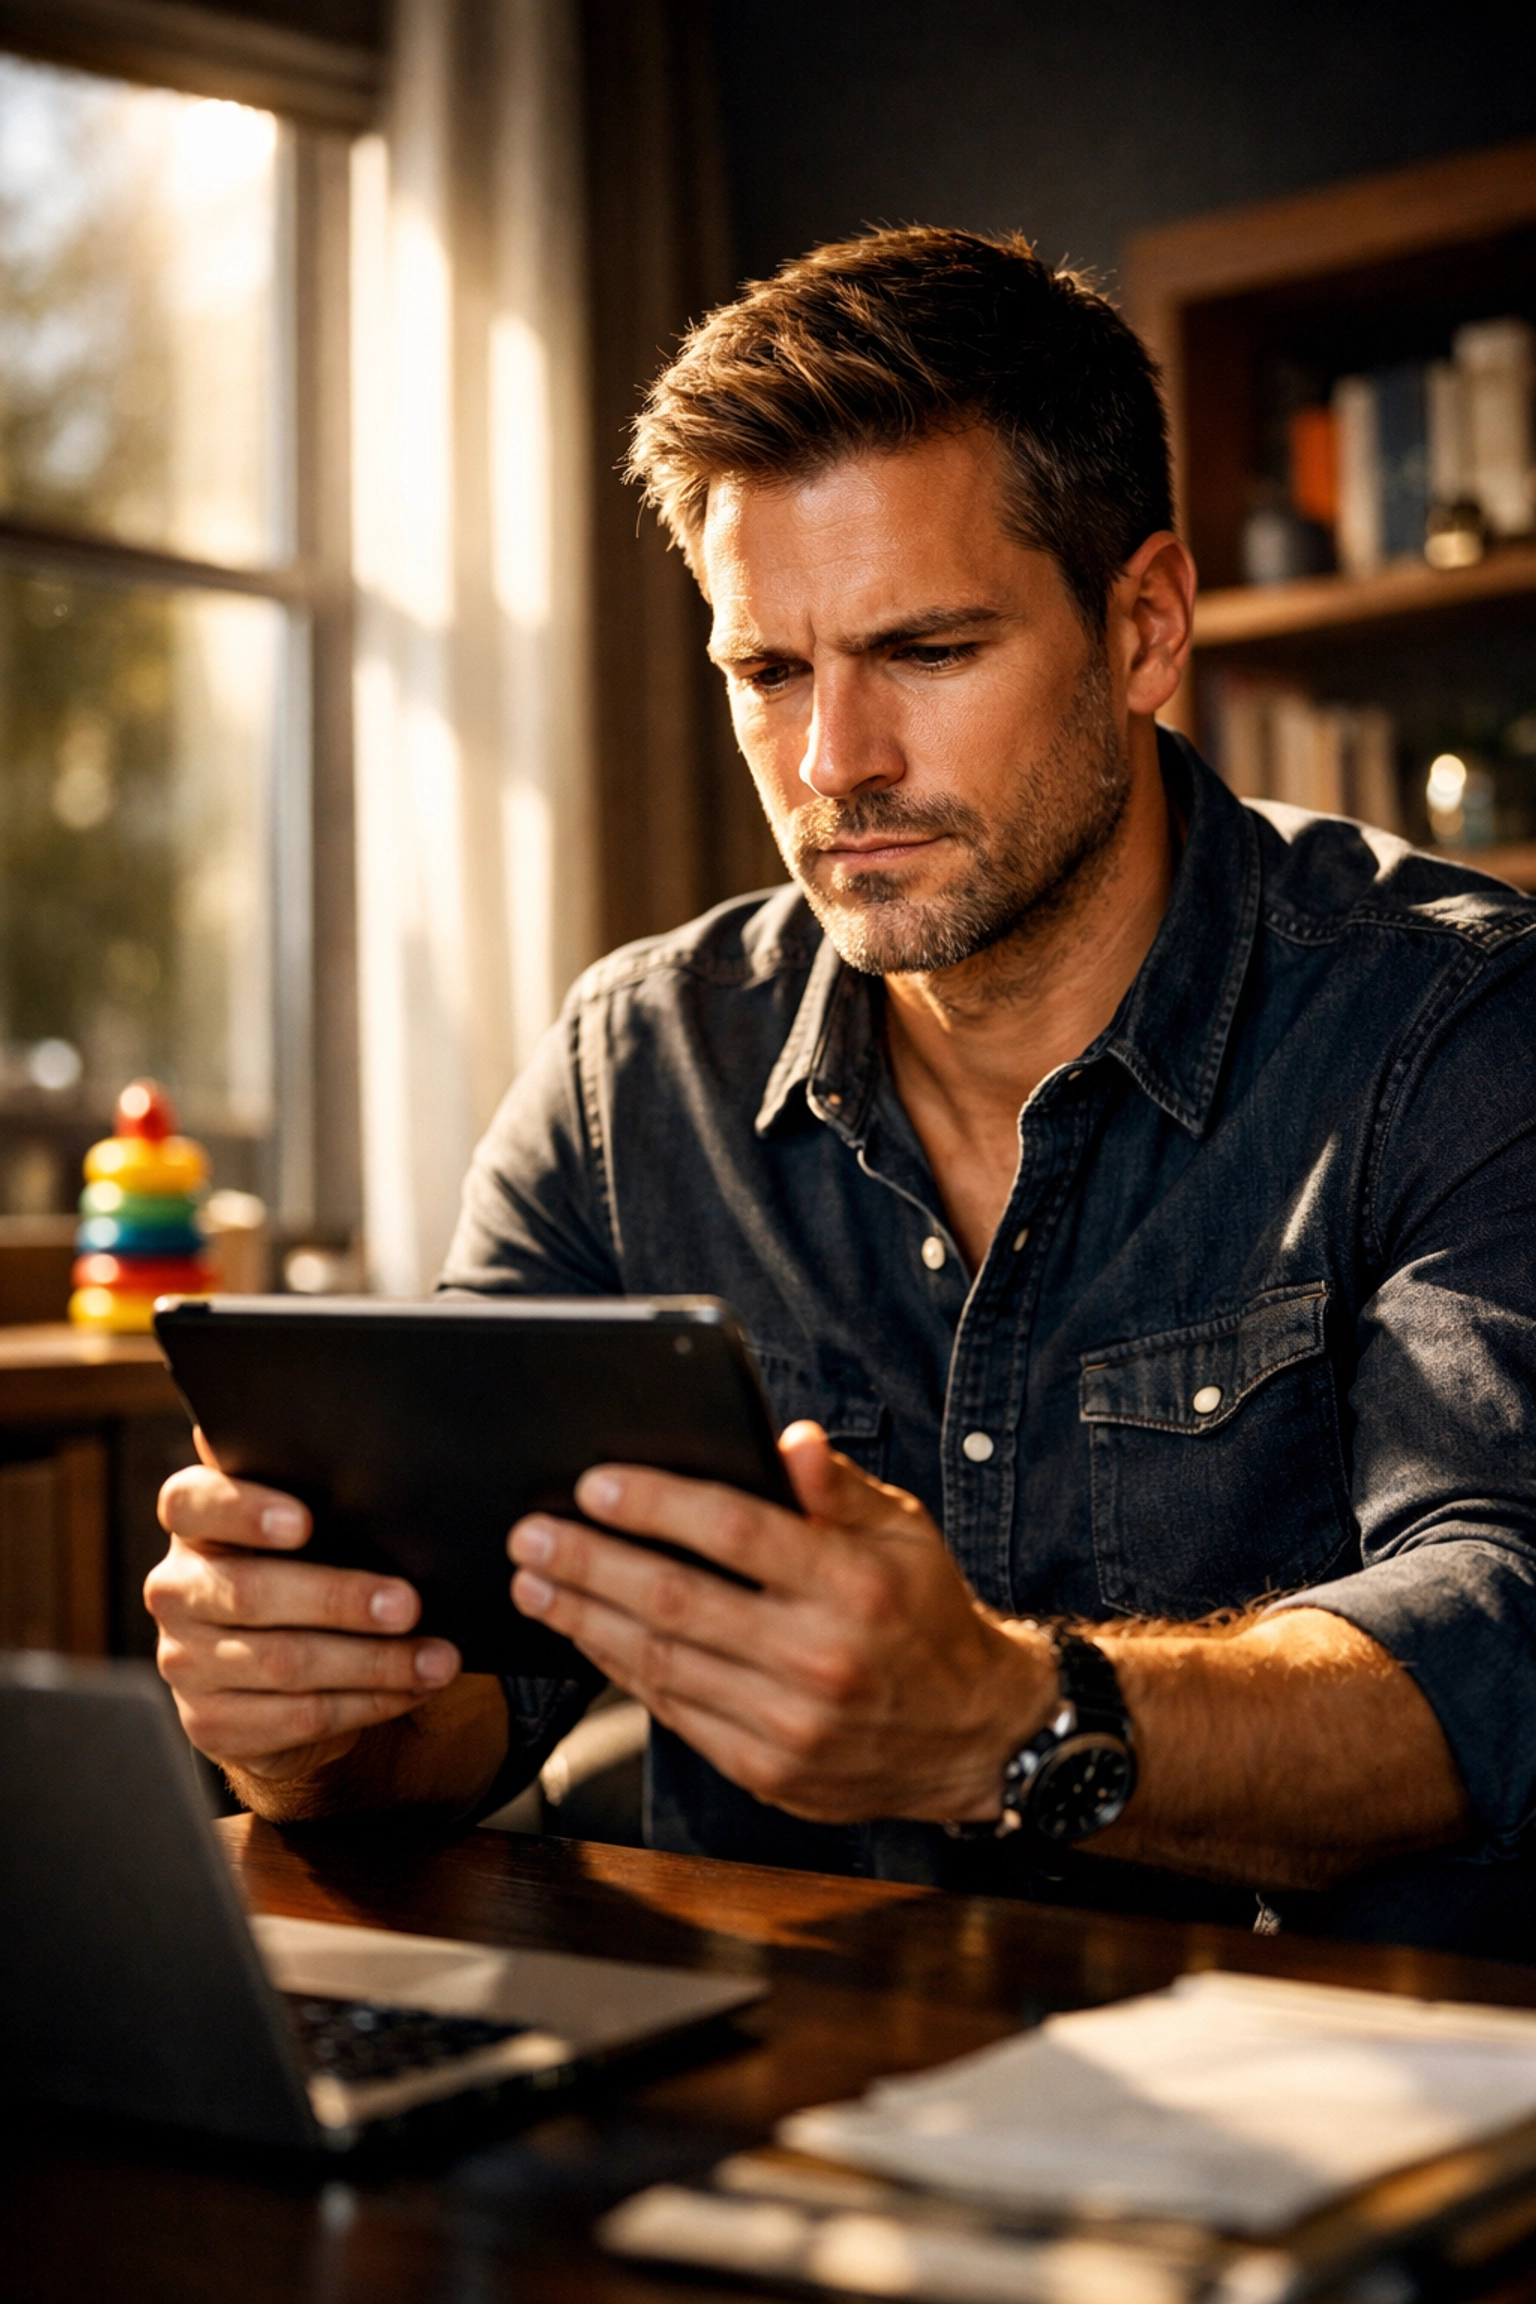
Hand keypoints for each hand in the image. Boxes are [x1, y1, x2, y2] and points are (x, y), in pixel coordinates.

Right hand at [146, 1428, 466, 1805]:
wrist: (273, 1677)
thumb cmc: (307, 1571)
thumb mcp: (310, 1532)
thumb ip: (319, 1495)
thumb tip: (390, 1465)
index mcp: (195, 1525)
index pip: (190, 1503)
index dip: (243, 1509)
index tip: (304, 1522)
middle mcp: (176, 1589)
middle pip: (250, 1591)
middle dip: (340, 1599)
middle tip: (409, 1603)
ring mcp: (185, 1660)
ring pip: (282, 1663)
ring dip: (373, 1663)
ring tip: (438, 1658)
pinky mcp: (211, 1721)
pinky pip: (297, 1716)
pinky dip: (367, 1703)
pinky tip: (413, 1689)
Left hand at [507, 1421, 1054, 1824]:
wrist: (973, 1737)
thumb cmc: (928, 1616)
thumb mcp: (905, 1532)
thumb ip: (837, 1488)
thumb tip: (787, 1439)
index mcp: (854, 1584)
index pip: (734, 1531)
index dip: (656, 1504)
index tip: (594, 1482)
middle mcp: (819, 1656)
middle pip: (677, 1600)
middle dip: (589, 1563)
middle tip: (530, 1534)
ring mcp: (789, 1723)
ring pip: (661, 1662)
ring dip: (584, 1618)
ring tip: (534, 1583)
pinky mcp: (766, 1769)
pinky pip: (673, 1712)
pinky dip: (620, 1670)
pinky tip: (587, 1635)